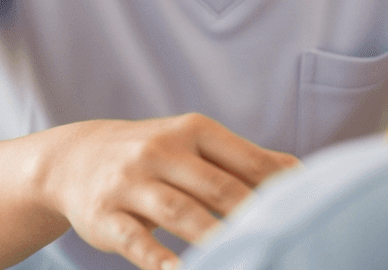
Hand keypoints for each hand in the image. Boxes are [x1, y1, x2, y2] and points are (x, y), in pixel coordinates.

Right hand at [41, 114, 298, 269]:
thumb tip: (299, 171)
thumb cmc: (155, 153)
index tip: (311, 214)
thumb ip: (243, 158)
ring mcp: (133, 182)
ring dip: (212, 239)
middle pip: (218, 187)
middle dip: (252, 216)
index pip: (246, 161)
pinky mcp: (107, 215)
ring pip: (180, 212)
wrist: (76, 157)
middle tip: (286, 243)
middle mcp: (163, 150)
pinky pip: (136, 240)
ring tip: (244, 259)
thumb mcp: (193, 142)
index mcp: (194, 131)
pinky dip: (158, 259)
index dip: (279, 189)